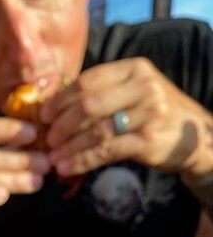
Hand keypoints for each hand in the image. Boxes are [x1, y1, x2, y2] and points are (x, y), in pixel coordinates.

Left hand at [42, 58, 212, 179]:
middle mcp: (143, 87)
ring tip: (52, 158)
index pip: (87, 81)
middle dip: (61, 124)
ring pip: (95, 130)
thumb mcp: (132, 92)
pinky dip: (82, 160)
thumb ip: (101, 93)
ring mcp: (148, 113)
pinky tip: (67, 167)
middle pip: (88, 105)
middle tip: (47, 139)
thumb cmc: (152, 113)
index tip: (43, 115)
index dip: (60, 99)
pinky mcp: (148, 140)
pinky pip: (106, 151)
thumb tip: (54, 105)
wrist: (193, 135)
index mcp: (133, 69)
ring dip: (68, 146)